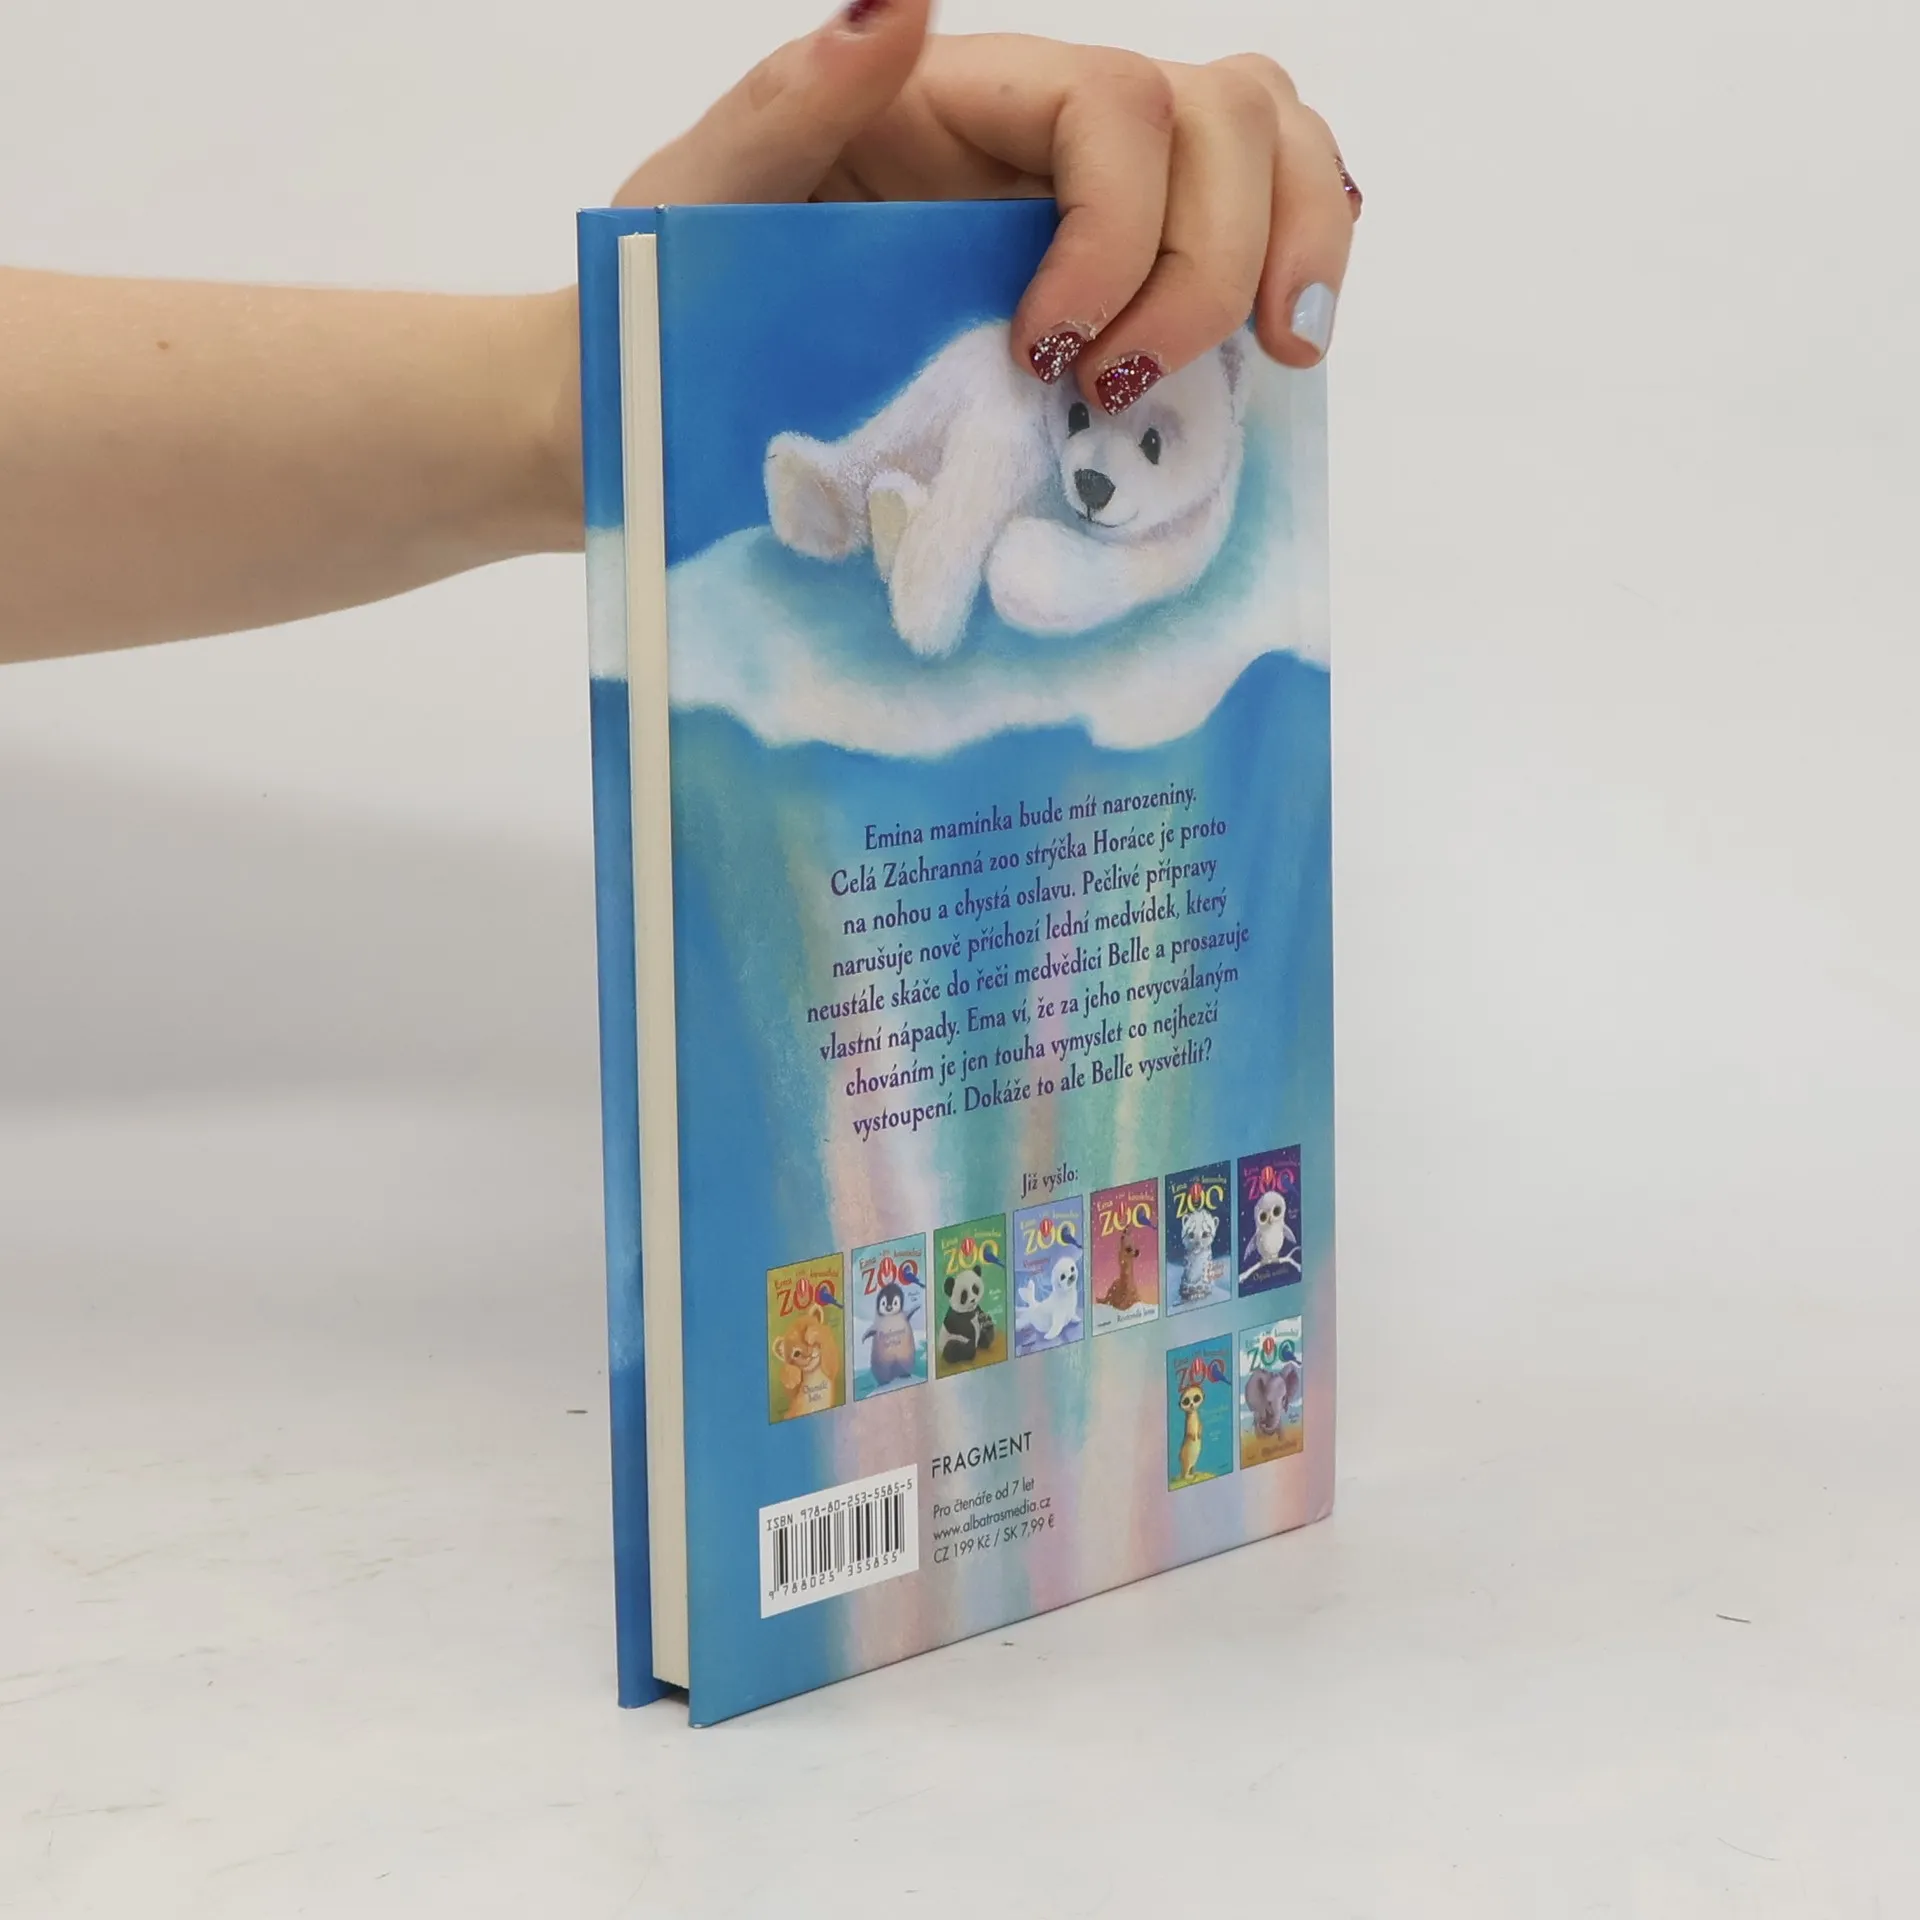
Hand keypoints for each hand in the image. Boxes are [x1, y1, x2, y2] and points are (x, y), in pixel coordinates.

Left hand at [616, 2, 1359, 410]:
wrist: (666, 400)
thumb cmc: (675, 297)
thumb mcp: (701, 197)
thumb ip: (788, 102)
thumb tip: (900, 2)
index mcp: (958, 104)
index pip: (1115, 104)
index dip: (1121, 227)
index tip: (1049, 354)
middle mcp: (1045, 145)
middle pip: (1223, 117)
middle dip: (1215, 258)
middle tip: (1125, 390)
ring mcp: (1095, 219)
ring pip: (1265, 154)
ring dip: (1297, 245)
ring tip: (1281, 358)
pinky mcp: (1119, 303)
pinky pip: (1252, 248)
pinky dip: (1295, 277)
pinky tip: (1282, 358)